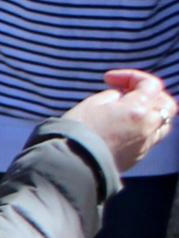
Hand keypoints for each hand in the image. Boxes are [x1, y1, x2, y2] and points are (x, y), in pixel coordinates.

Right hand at [63, 70, 177, 173]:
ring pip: (161, 122)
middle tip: (128, 92)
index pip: (151, 84)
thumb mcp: (93, 103)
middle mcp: (149, 127)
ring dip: (149, 112)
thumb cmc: (79, 130)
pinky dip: (142, 127)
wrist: (72, 161)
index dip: (132, 76)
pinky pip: (149, 137)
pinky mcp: (138, 156)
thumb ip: (114, 96)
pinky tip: (122, 127)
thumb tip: (122, 98)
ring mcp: (146, 143)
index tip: (109, 79)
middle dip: (150, 94)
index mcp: (139, 110)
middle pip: (165, 104)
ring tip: (127, 111)